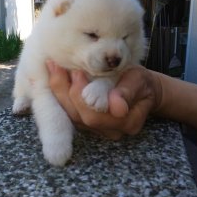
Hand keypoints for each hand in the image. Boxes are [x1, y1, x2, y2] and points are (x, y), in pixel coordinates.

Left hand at [46, 61, 161, 139]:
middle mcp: (111, 131)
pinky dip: (60, 93)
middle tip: (59, 65)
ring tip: (53, 67)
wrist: (143, 89)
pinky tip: (55, 74)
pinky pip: (69, 111)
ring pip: (71, 115)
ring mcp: (98, 129)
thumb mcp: (139, 80)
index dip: (82, 96)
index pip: (97, 116)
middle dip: (66, 91)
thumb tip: (117, 107)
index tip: (77, 72)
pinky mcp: (87, 123)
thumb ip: (128, 92)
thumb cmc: (141, 81)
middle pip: (81, 117)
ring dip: (59, 91)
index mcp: (128, 122)